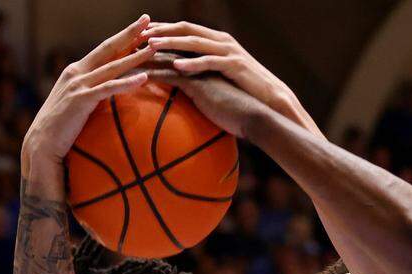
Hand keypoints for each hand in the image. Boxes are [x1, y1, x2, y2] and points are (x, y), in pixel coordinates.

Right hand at [21, 15, 155, 164]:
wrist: (42, 143)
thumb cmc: (63, 127)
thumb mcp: (79, 103)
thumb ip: (94, 93)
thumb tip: (113, 91)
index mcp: (78, 71)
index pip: (105, 49)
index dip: (122, 36)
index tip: (140, 25)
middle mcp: (77, 72)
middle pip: (108, 49)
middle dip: (128, 33)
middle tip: (147, 19)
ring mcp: (78, 85)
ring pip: (111, 67)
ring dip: (134, 56)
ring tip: (153, 47)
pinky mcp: (80, 100)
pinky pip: (108, 89)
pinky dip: (126, 83)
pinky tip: (143, 78)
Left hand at [142, 22, 321, 136]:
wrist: (272, 105)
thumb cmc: (245, 95)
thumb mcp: (221, 79)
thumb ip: (204, 72)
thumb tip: (182, 77)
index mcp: (218, 43)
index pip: (185, 31)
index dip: (163, 31)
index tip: (141, 35)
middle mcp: (223, 42)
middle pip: (186, 30)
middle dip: (162, 31)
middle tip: (139, 35)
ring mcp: (229, 52)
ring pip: (195, 42)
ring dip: (171, 43)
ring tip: (150, 46)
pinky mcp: (235, 66)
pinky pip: (209, 62)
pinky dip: (192, 62)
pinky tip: (176, 65)